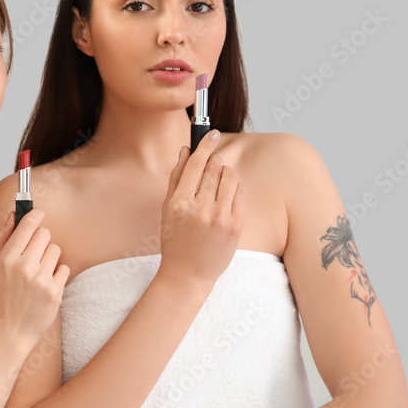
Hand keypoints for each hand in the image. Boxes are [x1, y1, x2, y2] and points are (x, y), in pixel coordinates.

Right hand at [0, 208, 69, 351]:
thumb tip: (13, 214)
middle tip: (35, 252)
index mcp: (7, 259)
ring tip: (39, 273)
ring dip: (50, 258)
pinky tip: (46, 285)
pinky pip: (64, 268)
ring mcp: (41, 280)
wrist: (12, 331)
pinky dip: (57, 275)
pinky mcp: (55, 292)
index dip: (35, 215)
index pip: (27, 225)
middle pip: (45, 234)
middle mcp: (24, 267)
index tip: (39, 213)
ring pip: (56, 250)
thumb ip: (3, 238)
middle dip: (42, 239)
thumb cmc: (2, 296)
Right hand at [157, 130, 245, 289]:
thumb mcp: (166, 209)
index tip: (211, 133)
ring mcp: (220, 217)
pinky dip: (235, 187)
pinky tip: (227, 194)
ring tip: (219, 181)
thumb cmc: (174, 241)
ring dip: (226, 172)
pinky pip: (241, 192)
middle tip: (212, 163)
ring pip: (230, 176)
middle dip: (214, 160)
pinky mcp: (236, 225)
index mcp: (179, 202)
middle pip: (215, 167)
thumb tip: (186, 152)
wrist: (187, 274)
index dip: (205, 144)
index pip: (196, 164)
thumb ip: (176, 179)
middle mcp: (200, 208)